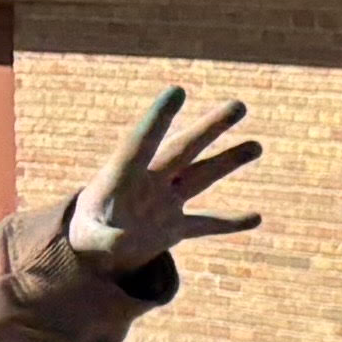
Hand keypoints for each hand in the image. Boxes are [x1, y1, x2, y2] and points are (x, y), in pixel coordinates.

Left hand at [63, 87, 265, 268]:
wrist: (90, 251)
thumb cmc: (84, 239)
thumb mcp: (88, 240)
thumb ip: (103, 238)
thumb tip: (122, 241)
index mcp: (119, 178)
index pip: (141, 142)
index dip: (158, 118)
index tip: (177, 91)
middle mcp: (146, 183)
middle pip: (183, 150)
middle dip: (210, 128)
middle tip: (239, 106)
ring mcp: (164, 203)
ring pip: (201, 176)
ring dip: (229, 161)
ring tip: (257, 145)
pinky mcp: (174, 227)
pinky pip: (206, 223)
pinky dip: (230, 222)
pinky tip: (255, 218)